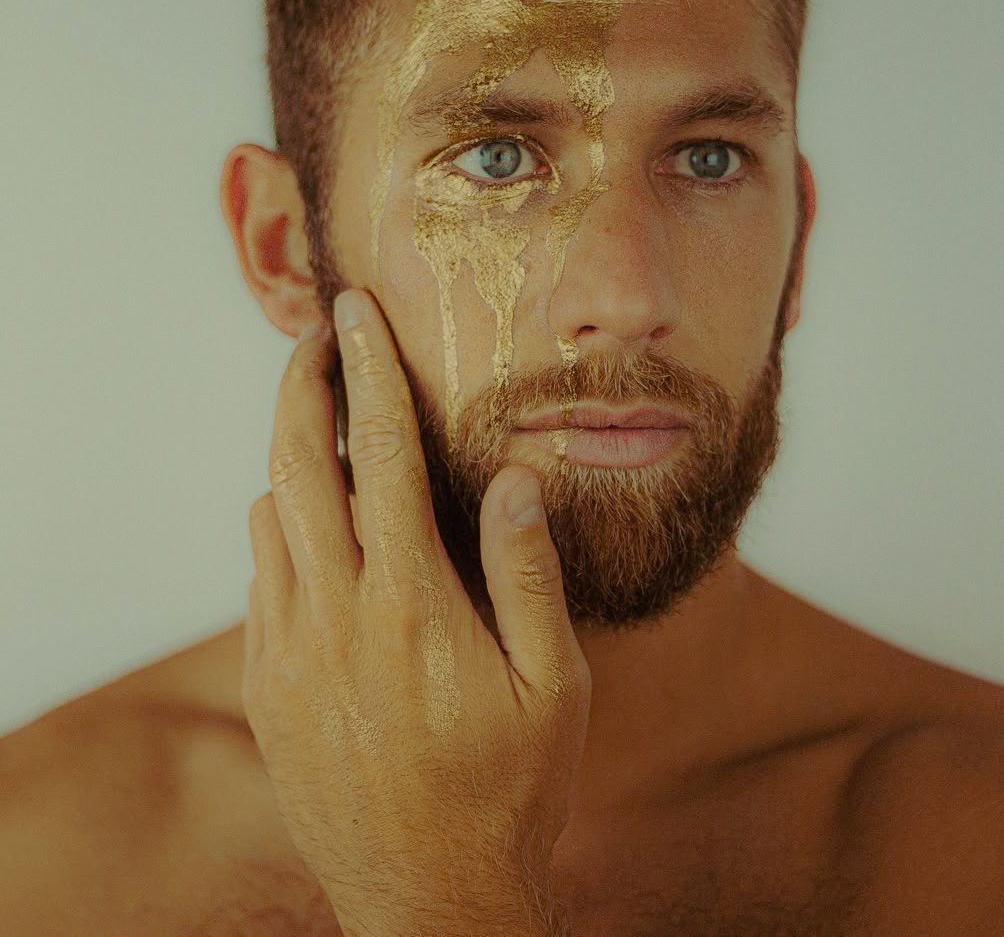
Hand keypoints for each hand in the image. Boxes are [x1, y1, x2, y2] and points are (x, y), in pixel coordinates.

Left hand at [243, 287, 590, 936]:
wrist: (429, 899)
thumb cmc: (507, 792)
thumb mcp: (555, 686)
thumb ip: (530, 573)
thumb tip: (516, 479)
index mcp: (412, 603)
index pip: (379, 455)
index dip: (367, 371)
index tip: (353, 314)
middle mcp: (335, 616)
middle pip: (295, 466)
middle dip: (299, 387)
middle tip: (312, 339)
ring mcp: (289, 652)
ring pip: (267, 517)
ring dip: (289, 461)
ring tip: (324, 432)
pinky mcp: (267, 687)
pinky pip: (259, 578)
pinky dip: (280, 530)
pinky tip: (317, 534)